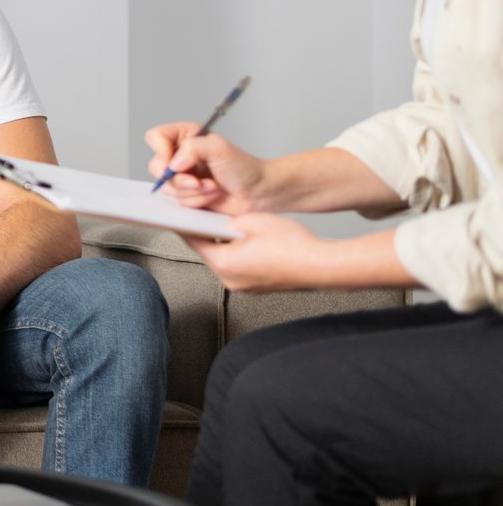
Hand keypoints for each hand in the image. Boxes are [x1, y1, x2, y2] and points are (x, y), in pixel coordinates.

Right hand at [144, 122, 268, 213]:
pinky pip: (178, 201)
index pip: (156, 137)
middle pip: (157, 166)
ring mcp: (183, 177)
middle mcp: (181, 156)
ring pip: (168, 187)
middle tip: (196, 181)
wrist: (258, 193)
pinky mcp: (186, 195)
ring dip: (193, 191)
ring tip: (212, 187)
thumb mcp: (219, 149)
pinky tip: (212, 195)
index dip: (160, 151)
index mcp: (186, 137)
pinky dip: (196, 201)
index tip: (172, 164)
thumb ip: (192, 148)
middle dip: (179, 179)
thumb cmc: (245, 168)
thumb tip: (173, 164)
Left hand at [184, 213, 326, 291]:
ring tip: (237, 229)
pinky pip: (239, 268)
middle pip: (208, 252)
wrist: (323, 266)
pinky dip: (239, 255)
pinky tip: (252, 243)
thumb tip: (221, 221)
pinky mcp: (256, 288)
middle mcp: (230, 280)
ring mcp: (244, 287)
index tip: (182, 217)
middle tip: (211, 217)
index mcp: (224, 263)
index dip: (188, 226)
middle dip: (209, 235)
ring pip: (224, 260)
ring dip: (225, 245)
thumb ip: (229, 220)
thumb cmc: (293, 245)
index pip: (194, 242)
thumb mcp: (254, 220)